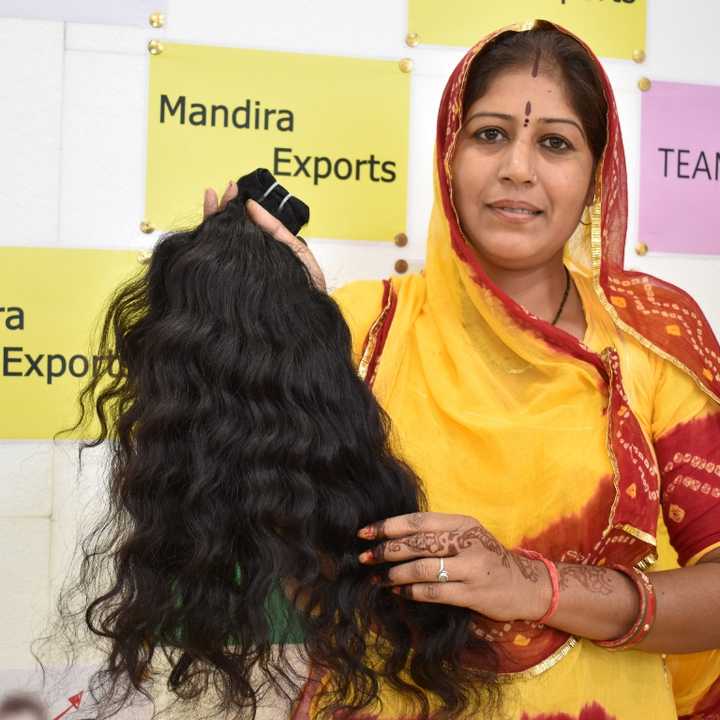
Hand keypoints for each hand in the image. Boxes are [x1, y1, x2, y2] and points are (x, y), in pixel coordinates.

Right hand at [203, 181, 326, 291]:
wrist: (307, 321)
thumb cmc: (307, 290)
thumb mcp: (297, 252)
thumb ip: (276, 230)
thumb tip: (252, 206)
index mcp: (260, 253)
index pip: (244, 227)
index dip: (234, 208)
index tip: (230, 189)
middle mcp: (245, 262)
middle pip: (227, 233)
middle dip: (220, 211)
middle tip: (214, 191)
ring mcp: (236, 274)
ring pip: (218, 246)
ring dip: (212, 222)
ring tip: (209, 199)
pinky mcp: (228, 287)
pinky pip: (216, 266)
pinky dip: (209, 247)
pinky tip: (205, 229)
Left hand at [357, 512, 551, 622]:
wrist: (525, 585)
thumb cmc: (485, 558)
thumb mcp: (466, 536)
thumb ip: (437, 533)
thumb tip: (392, 536)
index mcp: (462, 523)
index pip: (418, 521)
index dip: (388, 526)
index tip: (364, 532)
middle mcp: (467, 542)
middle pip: (417, 543)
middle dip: (386, 550)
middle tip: (364, 557)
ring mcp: (472, 568)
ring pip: (422, 568)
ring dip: (394, 574)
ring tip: (377, 578)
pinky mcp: (473, 593)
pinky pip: (434, 592)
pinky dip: (412, 592)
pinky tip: (398, 592)